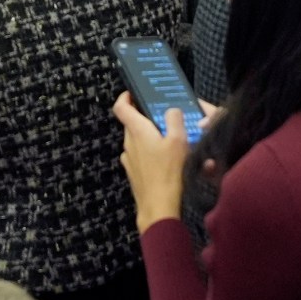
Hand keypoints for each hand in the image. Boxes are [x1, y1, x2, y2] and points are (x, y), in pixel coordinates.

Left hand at [111, 92, 215, 228]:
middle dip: (145, 118)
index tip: (134, 92)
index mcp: (137, 130)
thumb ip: (174, 120)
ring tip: (169, 140)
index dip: (125, 96)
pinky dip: (149, 152)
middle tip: (164, 117)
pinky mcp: (133, 173)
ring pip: (136, 140)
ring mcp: (129, 159)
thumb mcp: (179, 141)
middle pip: (132, 123)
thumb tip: (171, 110)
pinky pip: (139, 156)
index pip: (121, 106)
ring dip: (149, 136)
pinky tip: (165, 161)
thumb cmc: (169, 172)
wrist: (158, 207)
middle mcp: (128, 143)